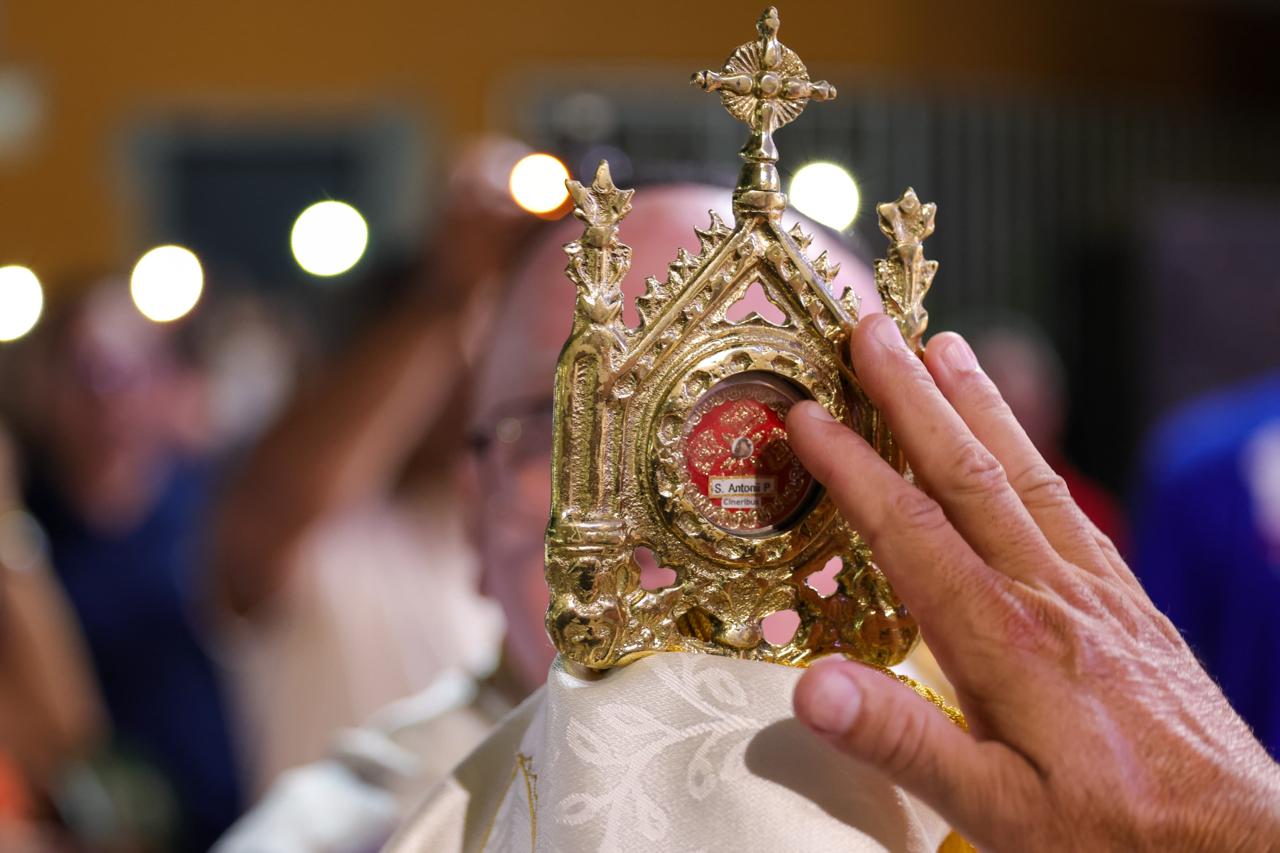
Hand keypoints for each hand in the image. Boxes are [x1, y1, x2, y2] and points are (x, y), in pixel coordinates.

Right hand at [785, 313, 1279, 850]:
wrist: (1239, 850)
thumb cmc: (1111, 837)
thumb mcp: (995, 812)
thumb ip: (901, 741)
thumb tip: (808, 686)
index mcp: (1005, 642)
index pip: (912, 529)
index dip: (853, 467)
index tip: (806, 414)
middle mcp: (1052, 597)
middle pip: (971, 474)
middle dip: (914, 397)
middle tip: (874, 330)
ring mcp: (1098, 595)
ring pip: (1026, 478)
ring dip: (979, 405)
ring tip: (946, 346)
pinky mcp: (1131, 607)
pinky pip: (1069, 510)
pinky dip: (1032, 457)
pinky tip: (1017, 445)